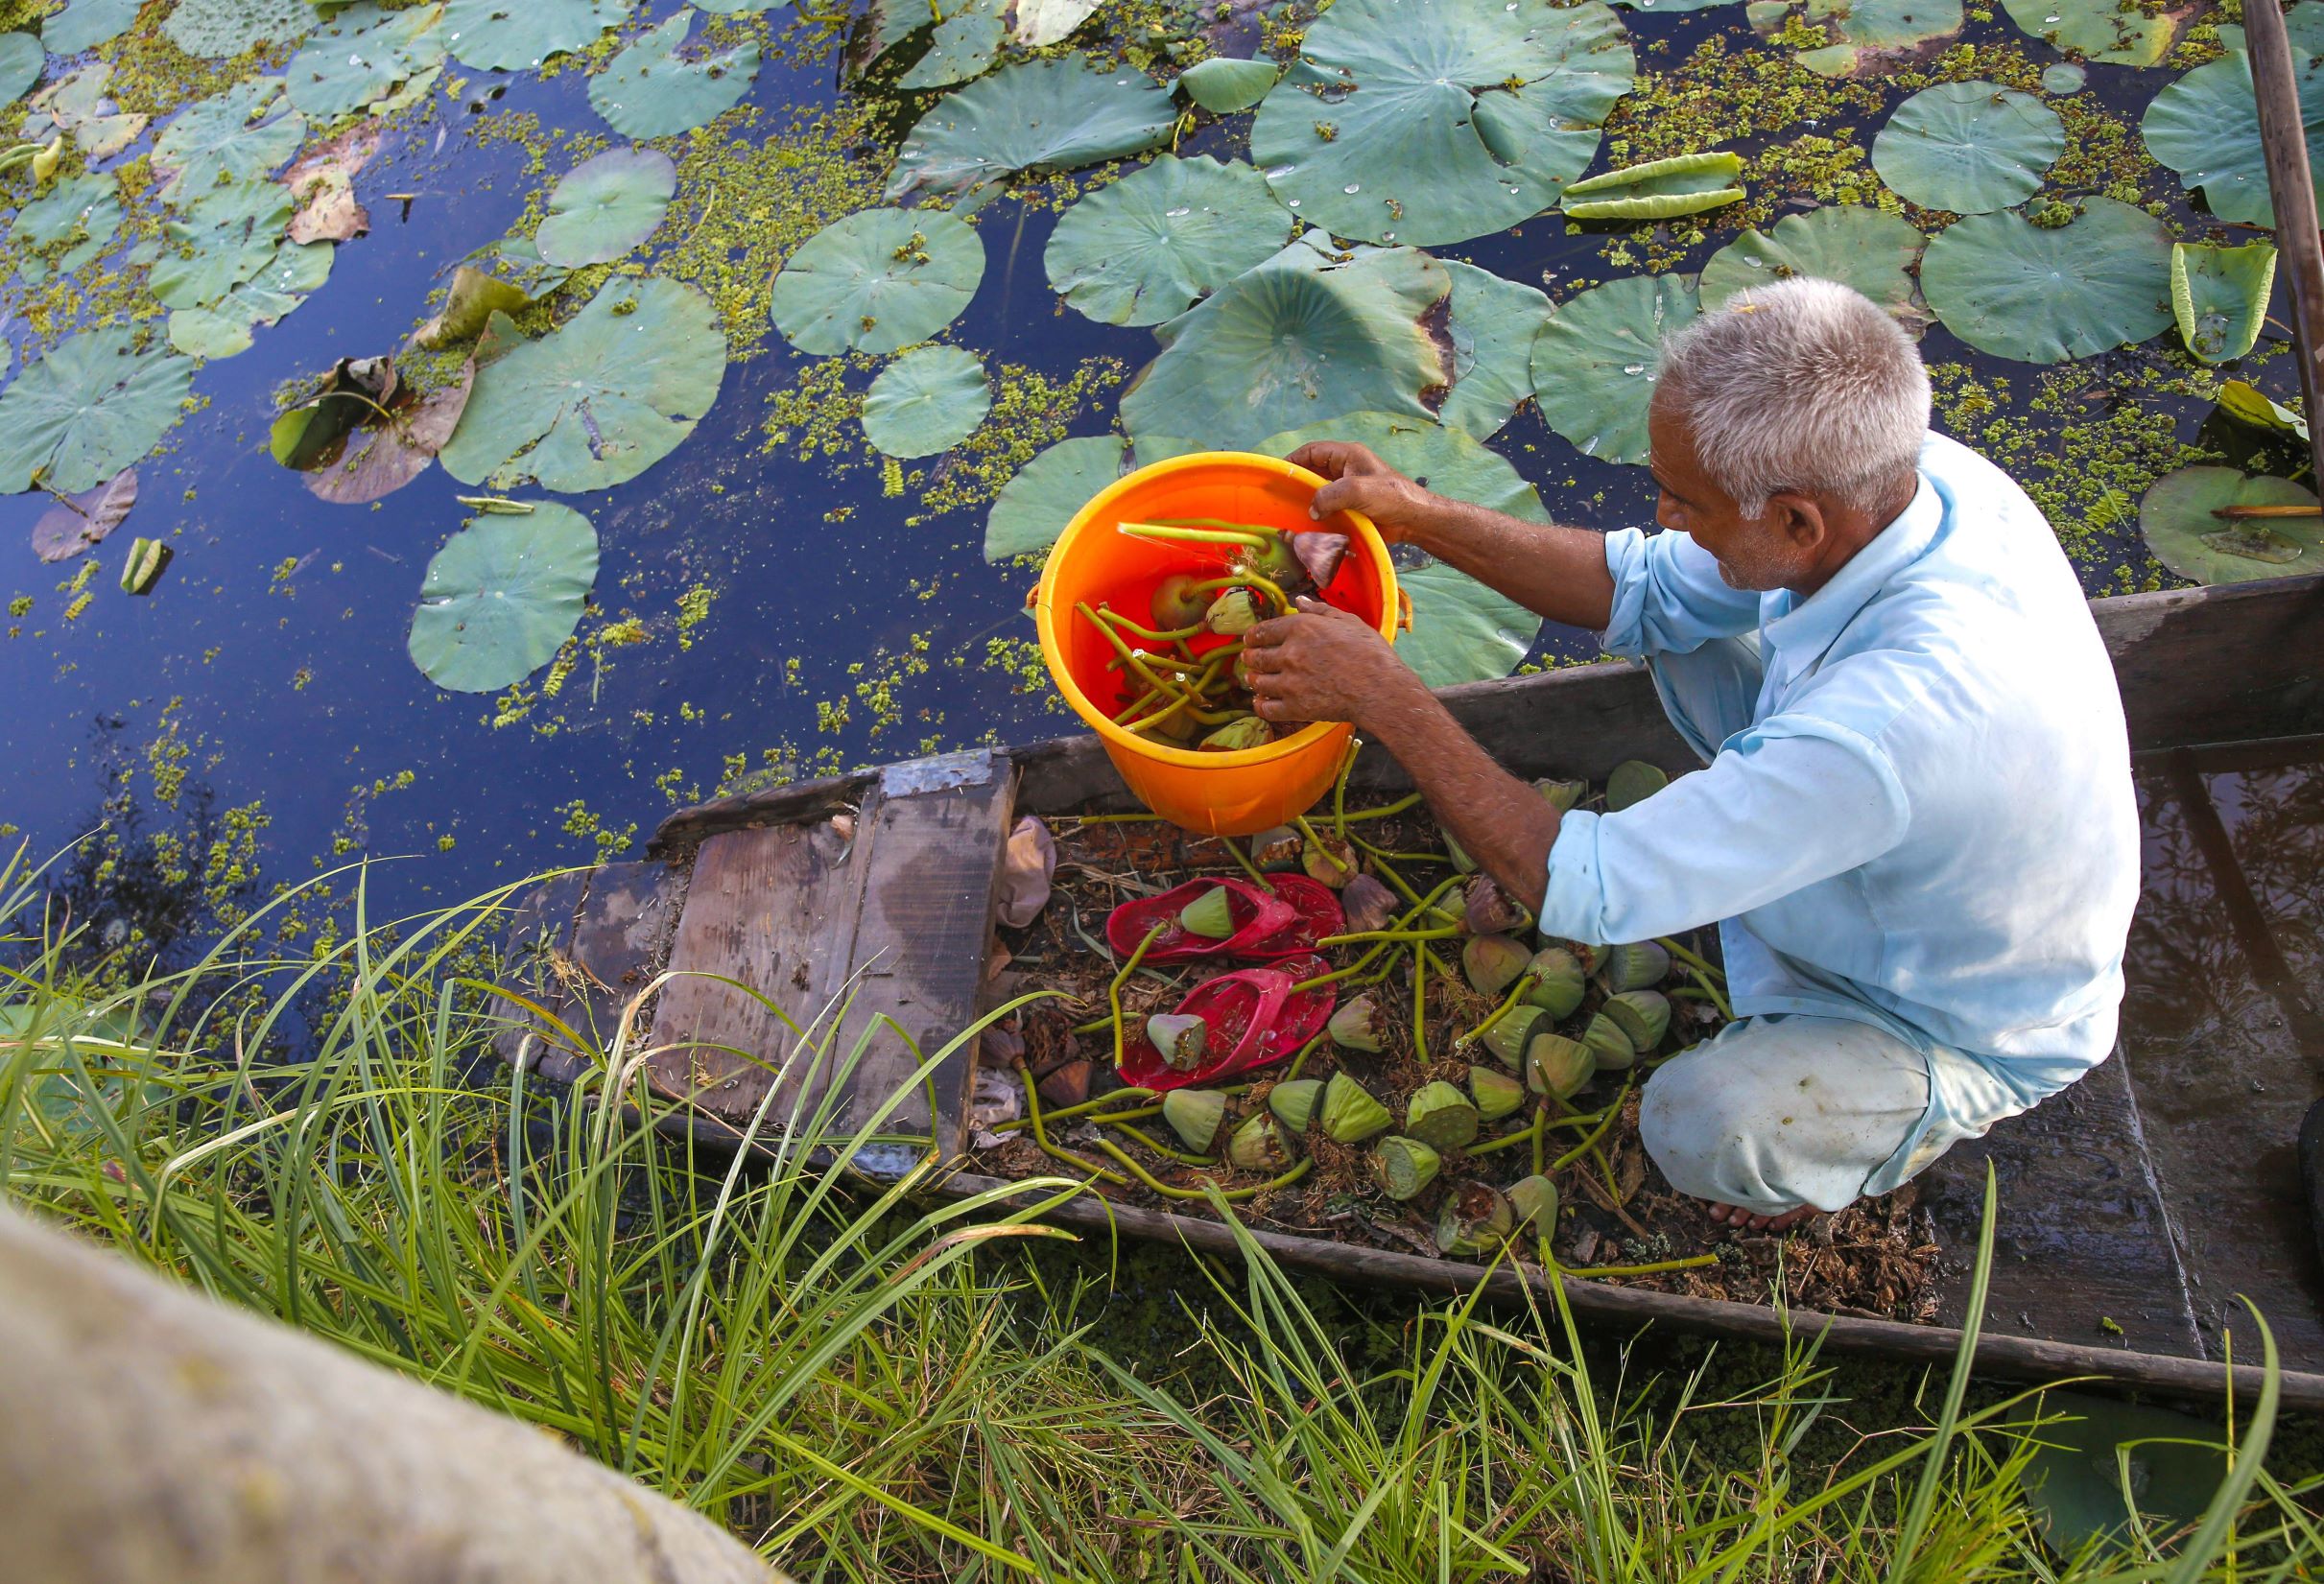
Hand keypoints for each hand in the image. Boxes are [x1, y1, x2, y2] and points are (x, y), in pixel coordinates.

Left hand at [1241, 597, 1419, 731]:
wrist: (1380, 688)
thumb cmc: (1370, 652)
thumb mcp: (1348, 622)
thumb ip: (1320, 610)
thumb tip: (1299, 600)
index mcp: (1301, 628)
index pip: (1263, 630)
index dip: (1252, 636)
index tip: (1250, 639)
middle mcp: (1290, 654)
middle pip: (1256, 657)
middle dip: (1249, 657)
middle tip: (1248, 659)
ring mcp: (1290, 683)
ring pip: (1258, 682)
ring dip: (1253, 680)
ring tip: (1254, 680)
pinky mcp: (1295, 707)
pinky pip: (1266, 708)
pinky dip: (1260, 705)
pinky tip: (1261, 702)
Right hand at [1285, 441, 1441, 545]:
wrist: (1414, 520)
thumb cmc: (1393, 498)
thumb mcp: (1359, 491)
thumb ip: (1331, 495)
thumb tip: (1312, 509)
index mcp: (1348, 455)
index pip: (1313, 451)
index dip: (1294, 459)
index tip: (1277, 473)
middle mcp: (1345, 469)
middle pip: (1313, 470)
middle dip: (1298, 481)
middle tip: (1278, 495)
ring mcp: (1348, 489)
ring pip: (1319, 490)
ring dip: (1306, 500)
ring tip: (1289, 511)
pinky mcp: (1351, 507)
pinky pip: (1328, 507)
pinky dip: (1317, 513)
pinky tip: (1307, 524)